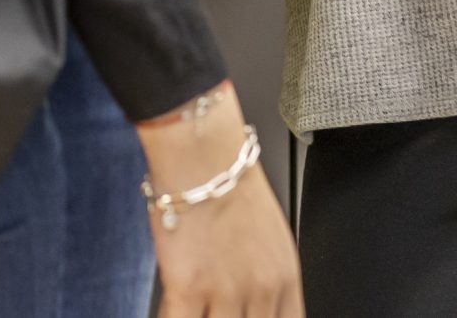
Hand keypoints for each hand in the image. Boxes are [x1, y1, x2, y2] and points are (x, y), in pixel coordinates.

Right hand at [137, 84, 304, 317]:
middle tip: (218, 311)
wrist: (203, 153)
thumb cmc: (230, 181)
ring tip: (195, 308)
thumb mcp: (271, 235)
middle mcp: (260, 290)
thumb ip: (267, 277)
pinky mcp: (188, 286)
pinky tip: (171, 309)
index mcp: (285, 277)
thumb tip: (253, 302)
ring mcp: (225, 291)